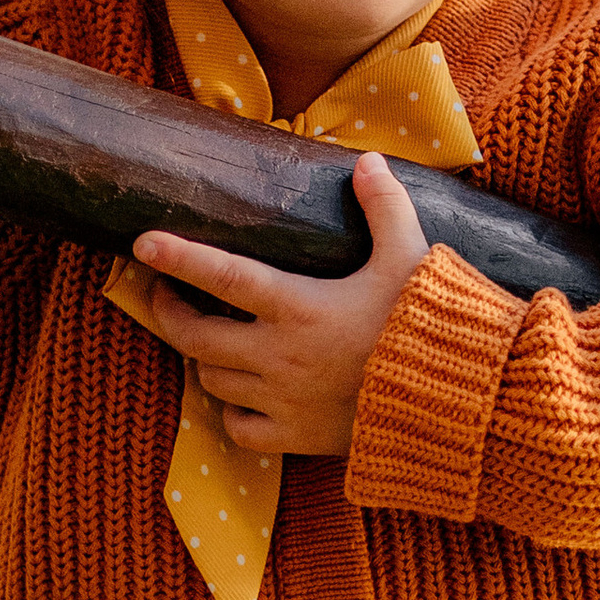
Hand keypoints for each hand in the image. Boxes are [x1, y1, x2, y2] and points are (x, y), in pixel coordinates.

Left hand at [132, 154, 429, 458]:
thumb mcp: (412, 257)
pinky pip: (239, 431)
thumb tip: (366, 161)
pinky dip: (231, 414)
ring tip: (209, 343)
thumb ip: (385, 208)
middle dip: (170, 314)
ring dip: (202, 360)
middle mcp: (279, 356)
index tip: (143, 244)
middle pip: (195, 337)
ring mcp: (282, 402)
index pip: (223, 276)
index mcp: (298, 307)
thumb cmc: (430, 327)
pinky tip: (243, 399)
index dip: (179, 257)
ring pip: (211, 382)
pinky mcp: (296, 439)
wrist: (456, 406)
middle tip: (165, 295)